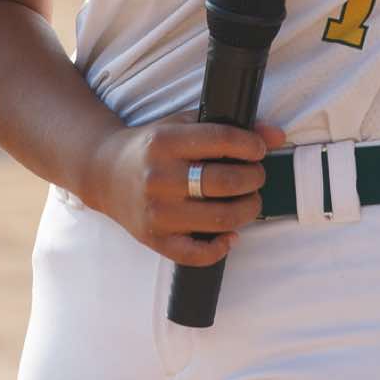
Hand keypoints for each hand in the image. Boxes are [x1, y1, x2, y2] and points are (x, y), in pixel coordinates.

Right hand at [81, 120, 286, 265]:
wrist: (104, 172)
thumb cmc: (152, 146)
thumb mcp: (184, 125)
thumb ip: (229, 128)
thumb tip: (276, 135)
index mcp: (165, 142)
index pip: (222, 140)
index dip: (251, 146)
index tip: (258, 150)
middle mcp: (159, 177)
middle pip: (226, 182)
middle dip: (254, 178)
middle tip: (256, 176)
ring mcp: (156, 212)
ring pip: (220, 218)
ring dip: (248, 210)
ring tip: (250, 200)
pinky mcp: (153, 239)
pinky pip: (196, 254)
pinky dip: (221, 248)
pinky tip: (231, 235)